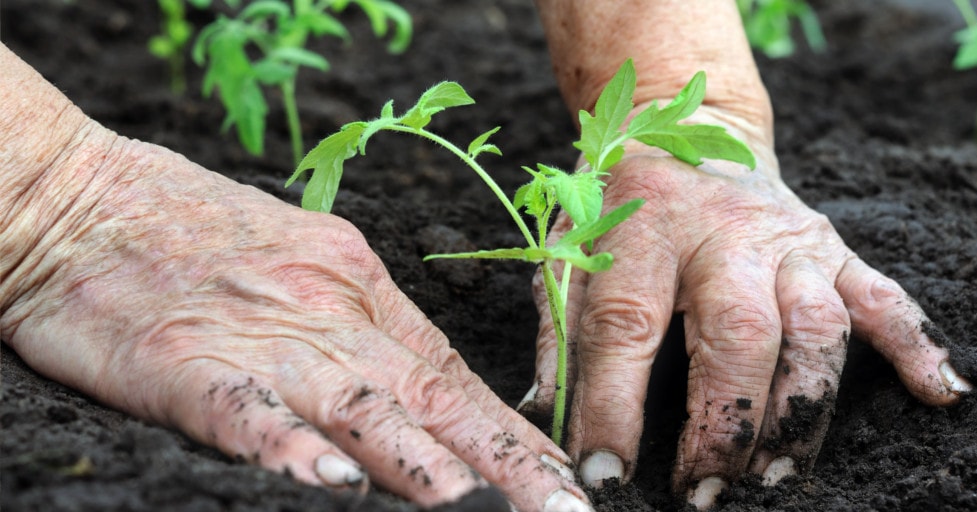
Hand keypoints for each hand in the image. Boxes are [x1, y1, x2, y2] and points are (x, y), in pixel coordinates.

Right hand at [0, 135, 590, 511]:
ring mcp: (258, 337)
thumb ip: (366, 324)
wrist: (84, 198)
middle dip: (501, 464)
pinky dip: (287, 447)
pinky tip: (329, 482)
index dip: (511, 434)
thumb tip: (430, 385)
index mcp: (360, 290)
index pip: (452, 375)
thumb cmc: (201, 231)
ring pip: (356, 407)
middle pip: (428, 398)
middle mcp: (325, 314)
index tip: (563, 478)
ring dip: (421, 464)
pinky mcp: (181, 360)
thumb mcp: (310, 258)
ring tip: (477, 508)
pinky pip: (243, 410)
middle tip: (561, 509)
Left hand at [518, 106, 971, 507]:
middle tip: (704, 491)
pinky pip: (881, 295)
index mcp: (642, 228)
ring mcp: (786, 239)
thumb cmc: (615, 196)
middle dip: (725, 424)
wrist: (684, 122)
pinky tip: (935, 391)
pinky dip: (913, 344)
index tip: (604, 471)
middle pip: (736, 334)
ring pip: (816, 328)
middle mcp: (721, 232)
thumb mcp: (567, 245)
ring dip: (801, 409)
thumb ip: (558, 328)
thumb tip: (542, 415)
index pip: (624, 326)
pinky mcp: (829, 246)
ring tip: (775, 476)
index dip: (613, 406)